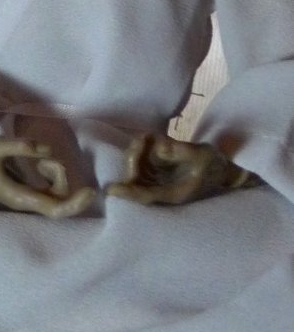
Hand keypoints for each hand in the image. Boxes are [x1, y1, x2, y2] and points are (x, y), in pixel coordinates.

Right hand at [0, 136, 95, 217]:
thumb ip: (19, 146)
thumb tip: (46, 148)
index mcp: (20, 197)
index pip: (54, 209)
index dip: (75, 204)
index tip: (90, 191)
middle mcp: (27, 202)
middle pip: (60, 200)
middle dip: (60, 177)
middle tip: (45, 160)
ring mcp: (30, 198)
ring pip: (58, 192)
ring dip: (56, 172)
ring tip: (39, 158)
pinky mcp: (30, 192)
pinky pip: (52, 187)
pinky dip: (52, 172)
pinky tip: (41, 162)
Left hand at [106, 133, 260, 205]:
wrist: (219, 170)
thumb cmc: (213, 165)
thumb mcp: (204, 156)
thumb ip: (183, 151)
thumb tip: (161, 147)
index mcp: (171, 193)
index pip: (144, 196)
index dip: (128, 193)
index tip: (112, 189)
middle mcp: (159, 188)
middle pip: (134, 179)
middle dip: (133, 159)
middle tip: (143, 138)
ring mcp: (155, 178)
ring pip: (133, 166)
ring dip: (136, 150)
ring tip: (149, 136)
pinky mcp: (154, 169)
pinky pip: (139, 158)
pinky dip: (141, 146)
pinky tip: (151, 137)